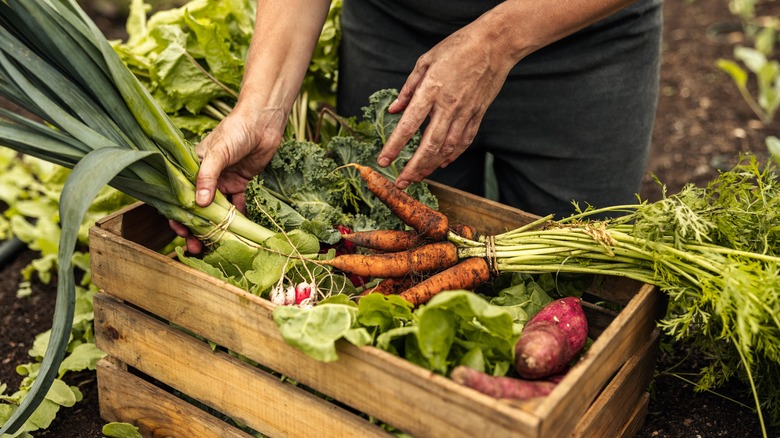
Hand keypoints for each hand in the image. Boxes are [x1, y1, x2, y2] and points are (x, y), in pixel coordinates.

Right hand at [170, 104, 286, 252]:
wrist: (263, 122)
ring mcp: (222, 182)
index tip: (181, 232)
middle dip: (196, 229)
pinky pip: (237, 206)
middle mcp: (205, 177)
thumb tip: (199, 204)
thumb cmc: (235, 131)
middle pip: (197, 209)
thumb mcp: (218, 152)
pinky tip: (239, 232)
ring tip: (215, 247)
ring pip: (216, 211)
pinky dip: (238, 218)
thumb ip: (208, 177)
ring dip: (216, 228)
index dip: (178, 216)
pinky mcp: (240, 184)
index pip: (180, 196)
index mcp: (191, 167)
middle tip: (197, 248)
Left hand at [377, 22, 515, 188]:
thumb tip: (394, 109)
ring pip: (447, 148)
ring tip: (417, 177)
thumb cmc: (458, 47)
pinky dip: (452, 156)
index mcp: (431, 90)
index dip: (394, 147)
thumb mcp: (426, 60)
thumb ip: (408, 88)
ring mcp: (465, 113)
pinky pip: (463, 141)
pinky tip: (442, 163)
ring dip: (430, 166)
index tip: (383, 161)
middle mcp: (448, 106)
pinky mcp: (478, 115)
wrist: (495, 44)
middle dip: (413, 168)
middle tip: (401, 183)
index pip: (408, 125)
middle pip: (428, 146)